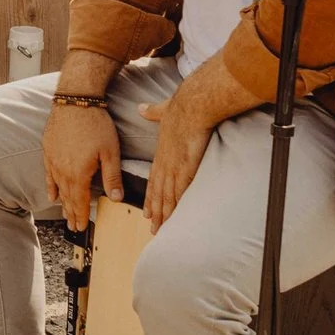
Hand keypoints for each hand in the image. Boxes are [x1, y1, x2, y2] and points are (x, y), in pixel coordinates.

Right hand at [42, 101, 122, 217]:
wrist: (75, 101)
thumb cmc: (96, 124)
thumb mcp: (110, 152)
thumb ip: (112, 177)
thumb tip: (117, 199)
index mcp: (79, 174)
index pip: (79, 201)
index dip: (81, 216)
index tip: (81, 227)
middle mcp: (62, 171)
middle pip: (67, 198)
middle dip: (71, 213)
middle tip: (74, 227)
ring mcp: (53, 161)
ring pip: (57, 188)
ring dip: (62, 203)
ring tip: (65, 215)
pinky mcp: (48, 151)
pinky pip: (48, 175)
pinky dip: (51, 187)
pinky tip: (52, 195)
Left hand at [137, 94, 215, 228]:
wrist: (192, 105)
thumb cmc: (181, 106)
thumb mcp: (161, 109)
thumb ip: (152, 112)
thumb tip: (142, 108)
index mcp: (161, 151)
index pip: (154, 178)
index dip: (150, 195)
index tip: (148, 208)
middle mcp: (165, 162)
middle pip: (158, 192)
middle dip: (155, 211)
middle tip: (153, 227)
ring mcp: (174, 166)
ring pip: (166, 196)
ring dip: (164, 214)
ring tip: (161, 228)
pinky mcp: (186, 168)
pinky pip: (180, 192)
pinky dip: (176, 206)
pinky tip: (175, 218)